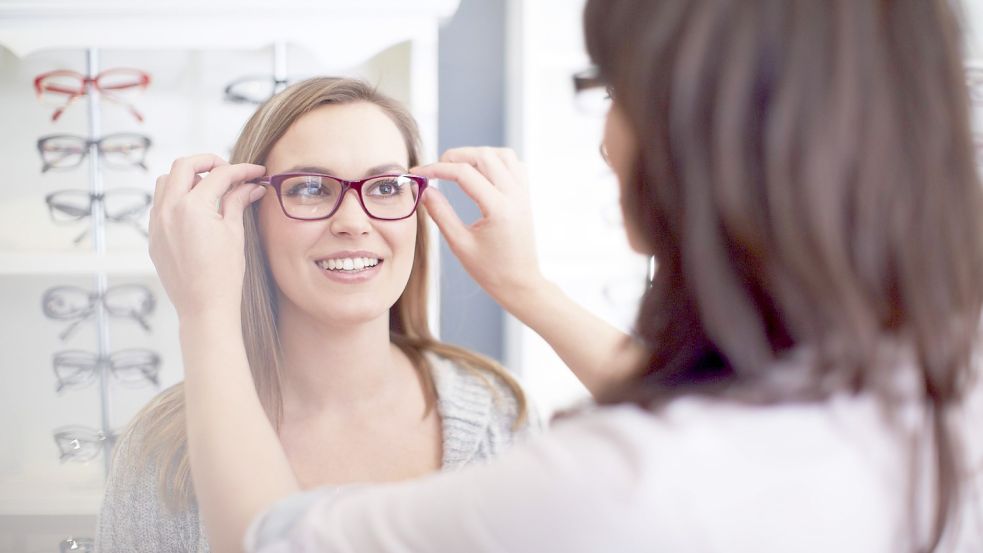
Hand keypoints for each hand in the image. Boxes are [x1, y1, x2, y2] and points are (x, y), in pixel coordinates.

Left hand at [148, 154, 266, 321]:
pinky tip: (196, 210)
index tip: (255, 172)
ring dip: (187, 177)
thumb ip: (237, 202)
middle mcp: (169, 210)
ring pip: (165, 182)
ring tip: (209, 189)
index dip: (241, 170)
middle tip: (229, 171)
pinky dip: (176, 197)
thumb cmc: (224, 275)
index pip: (219, 175)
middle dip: (209, 162)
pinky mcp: (154, 237)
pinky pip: (160, 204)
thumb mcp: (234, 233)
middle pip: (184, 165)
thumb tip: (250, 186)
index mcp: (193, 207)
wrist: (204, 307)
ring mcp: (157, 223)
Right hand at [413, 147, 545, 306]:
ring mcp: (524, 194)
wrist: (520, 284)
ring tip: (458, 167)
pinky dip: (495, 161)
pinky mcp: (526, 196)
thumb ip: (440, 214)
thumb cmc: (491, 271)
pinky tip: (480, 173)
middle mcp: (515, 196)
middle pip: (484, 156)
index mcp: (498, 209)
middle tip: (436, 167)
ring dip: (477, 154)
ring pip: (502, 154)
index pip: (464, 174)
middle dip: (456, 156)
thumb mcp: (460, 245)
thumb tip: (425, 190)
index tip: (418, 173)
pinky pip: (514, 165)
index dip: (437, 169)